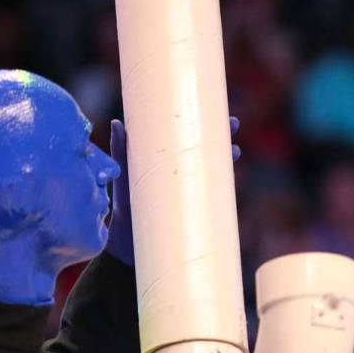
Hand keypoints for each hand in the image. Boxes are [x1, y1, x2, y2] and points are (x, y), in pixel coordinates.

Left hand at [103, 116, 242, 264]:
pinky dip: (226, 186)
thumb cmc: (124, 206)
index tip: (213, 108)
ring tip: (235, 150)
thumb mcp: (122, 175)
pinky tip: (232, 179)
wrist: (129, 244)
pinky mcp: (197, 209)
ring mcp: (191, 191)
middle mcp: (183, 173)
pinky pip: (215, 194)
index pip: (188, 136)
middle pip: (207, 150)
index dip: (201, 122)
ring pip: (215, 170)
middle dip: (222, 136)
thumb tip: (118, 123)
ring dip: (227, 159)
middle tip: (233, 124)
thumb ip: (121, 150)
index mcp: (167, 160)